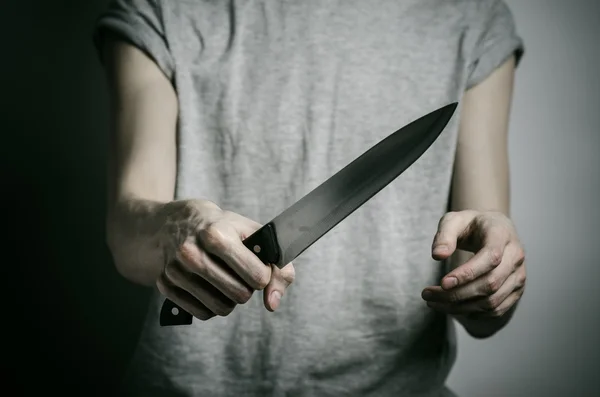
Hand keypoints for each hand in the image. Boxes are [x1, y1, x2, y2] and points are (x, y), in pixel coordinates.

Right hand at [155, 199, 294, 320]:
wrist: (174, 222)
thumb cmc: (219, 227)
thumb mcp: (252, 233)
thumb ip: (277, 266)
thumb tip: (272, 304)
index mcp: (216, 235)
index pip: (258, 277)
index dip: (263, 274)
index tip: (257, 266)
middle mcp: (192, 253)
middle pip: (240, 295)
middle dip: (246, 287)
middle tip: (240, 273)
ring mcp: (176, 270)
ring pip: (221, 308)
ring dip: (229, 299)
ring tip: (226, 279)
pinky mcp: (165, 285)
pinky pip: (202, 313)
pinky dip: (211, 305)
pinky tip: (209, 287)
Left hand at [421, 210, 525, 318]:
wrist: (493, 228)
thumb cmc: (471, 224)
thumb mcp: (454, 220)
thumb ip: (444, 235)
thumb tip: (437, 256)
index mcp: (502, 234)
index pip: (490, 258)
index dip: (467, 273)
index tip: (443, 283)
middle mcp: (515, 256)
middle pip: (490, 284)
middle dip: (456, 294)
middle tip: (427, 295)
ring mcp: (518, 275)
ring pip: (492, 301)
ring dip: (460, 307)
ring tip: (433, 302)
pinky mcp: (515, 290)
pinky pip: (495, 309)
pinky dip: (472, 312)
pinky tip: (451, 307)